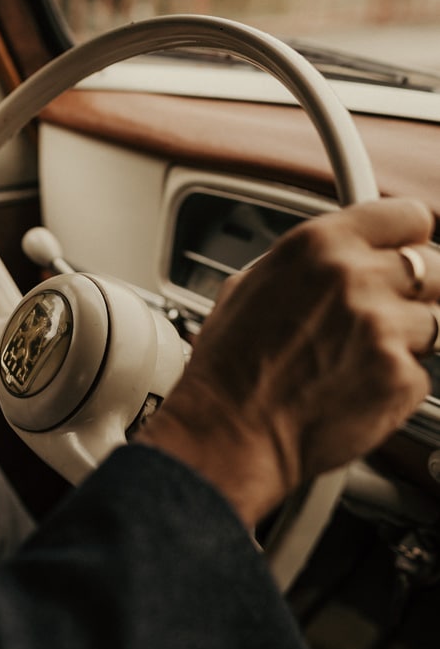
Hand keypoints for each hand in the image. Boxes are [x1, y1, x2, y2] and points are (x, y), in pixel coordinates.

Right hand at [137, 198, 438, 525]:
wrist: (229, 433)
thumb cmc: (230, 369)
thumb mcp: (251, 285)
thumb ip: (311, 263)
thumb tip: (339, 257)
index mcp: (318, 244)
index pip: (407, 216)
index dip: (407, 239)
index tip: (406, 252)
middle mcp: (354, 277)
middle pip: (434, 266)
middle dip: (416, 291)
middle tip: (383, 314)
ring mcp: (382, 327)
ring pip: (436, 320)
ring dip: (409, 338)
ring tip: (361, 357)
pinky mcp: (399, 377)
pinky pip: (423, 373)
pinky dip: (397, 383)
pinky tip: (357, 387)